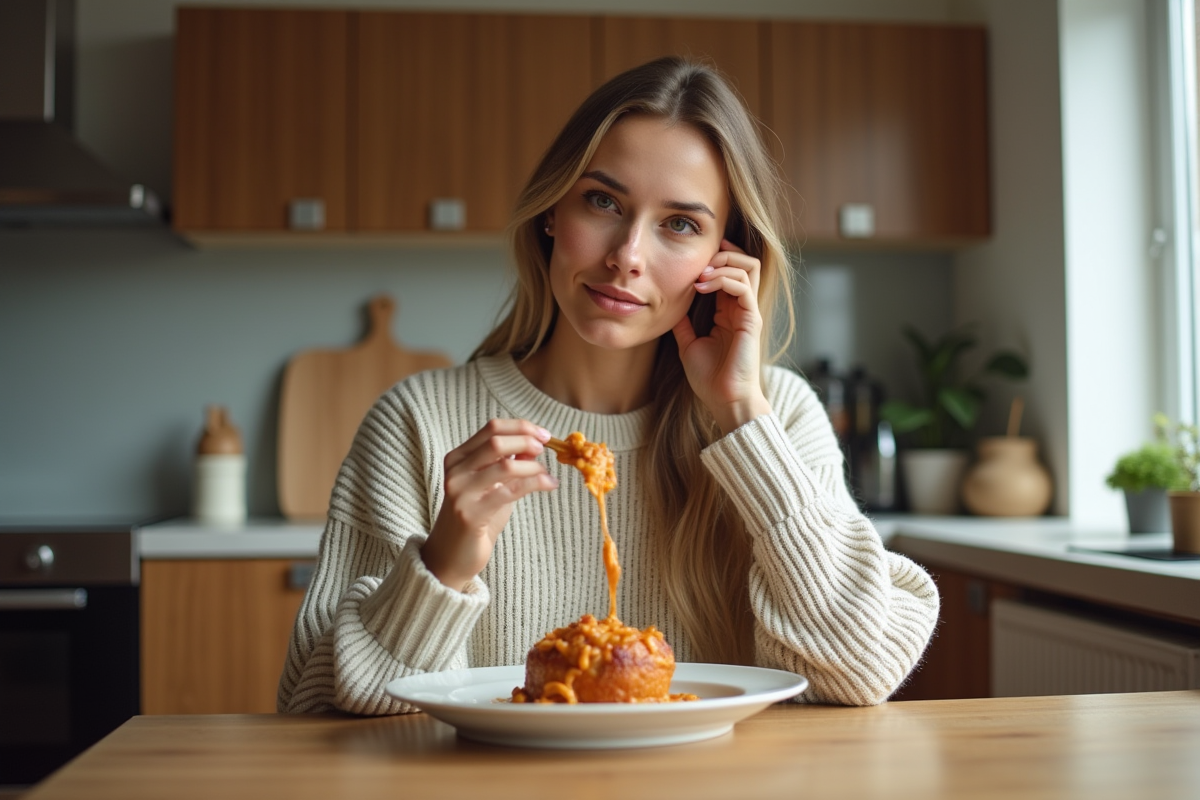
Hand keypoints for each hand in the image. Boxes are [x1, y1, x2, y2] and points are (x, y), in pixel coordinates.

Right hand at [421, 419, 557, 589]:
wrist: (451, 556)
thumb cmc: (476, 518)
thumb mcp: (492, 484)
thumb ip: (508, 463)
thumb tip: (533, 443)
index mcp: (458, 458)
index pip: (491, 428)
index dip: (521, 427)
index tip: (543, 434)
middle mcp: (455, 471)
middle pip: (497, 441)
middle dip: (527, 440)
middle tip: (546, 449)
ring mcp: (460, 492)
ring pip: (505, 465)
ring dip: (533, 466)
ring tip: (546, 473)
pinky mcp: (470, 513)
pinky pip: (510, 490)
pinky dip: (535, 483)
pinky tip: (549, 485)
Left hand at [672, 238, 772, 434]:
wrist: (724, 400)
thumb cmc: (710, 378)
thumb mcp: (688, 344)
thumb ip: (683, 323)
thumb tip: (669, 307)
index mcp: (729, 311)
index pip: (731, 272)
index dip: (716, 259)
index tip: (693, 259)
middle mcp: (742, 308)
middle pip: (746, 262)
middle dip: (724, 253)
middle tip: (700, 262)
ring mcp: (749, 312)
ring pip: (749, 267)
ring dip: (722, 264)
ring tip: (700, 275)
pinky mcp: (751, 320)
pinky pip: (742, 287)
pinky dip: (722, 280)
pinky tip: (701, 287)